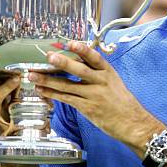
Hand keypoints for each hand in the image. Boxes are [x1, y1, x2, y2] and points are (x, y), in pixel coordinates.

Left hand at [29, 42, 163, 152]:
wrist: (132, 123)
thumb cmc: (122, 102)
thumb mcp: (114, 82)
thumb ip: (97, 72)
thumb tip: (77, 63)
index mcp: (108, 72)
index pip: (95, 57)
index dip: (83, 50)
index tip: (71, 43)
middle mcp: (101, 82)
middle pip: (79, 70)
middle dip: (62, 63)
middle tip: (48, 56)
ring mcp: (94, 95)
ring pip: (67, 86)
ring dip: (48, 80)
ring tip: (33, 75)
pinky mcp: (87, 108)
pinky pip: (66, 99)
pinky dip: (52, 94)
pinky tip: (42, 90)